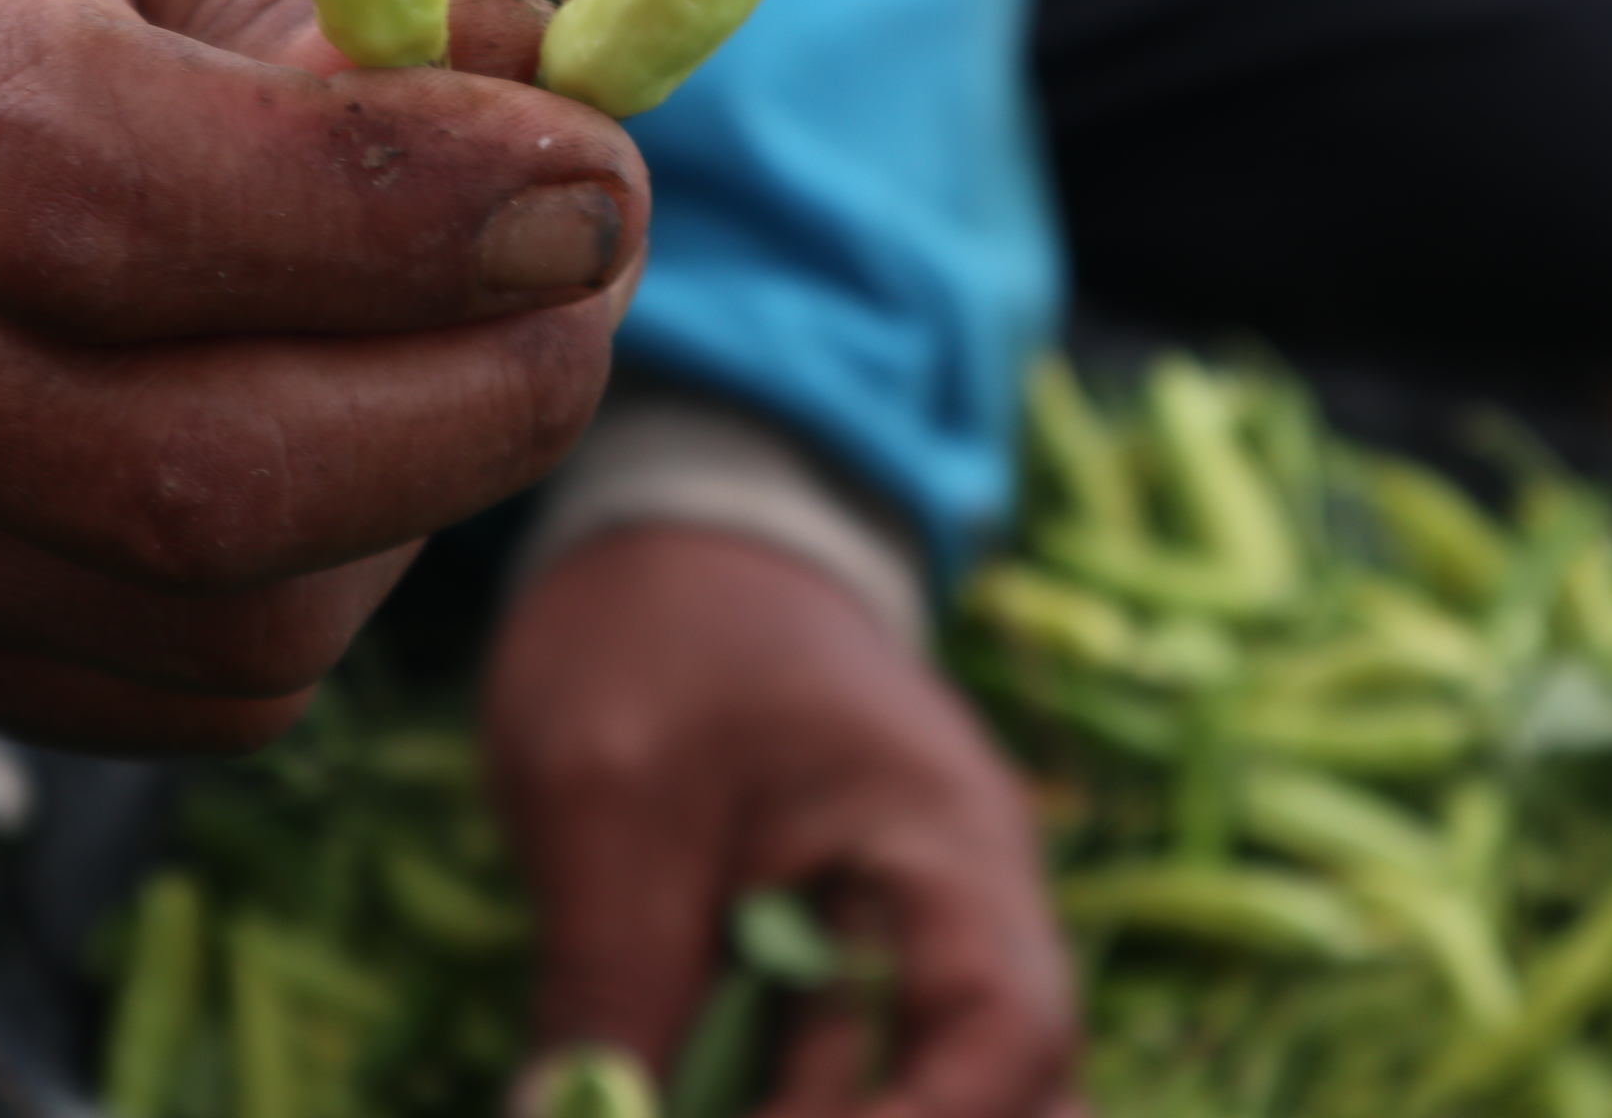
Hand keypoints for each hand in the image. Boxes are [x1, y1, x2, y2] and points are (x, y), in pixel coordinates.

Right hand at [0, 0, 645, 751]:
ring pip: (228, 618)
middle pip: (180, 476)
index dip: (381, 213)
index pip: (84, 191)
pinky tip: (335, 410)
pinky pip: (201, 685)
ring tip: (470, 320)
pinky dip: (342, 572)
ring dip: (433, 484)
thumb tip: (565, 162)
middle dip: (480, 395)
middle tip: (599, 263)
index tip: (593, 180)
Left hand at [488, 527, 1078, 1117]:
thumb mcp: (600, 789)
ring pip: (934, 1097)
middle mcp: (967, 916)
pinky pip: (844, 1088)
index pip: (1010, 1031)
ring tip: (668, 1101)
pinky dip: (776, 1105)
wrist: (676, 550)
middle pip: (1006, 1095)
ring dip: (812, 1111)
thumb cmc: (654, 634)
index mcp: (948, 839)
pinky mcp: (838, 992)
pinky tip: (668, 1099)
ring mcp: (910, 958)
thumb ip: (603, 977)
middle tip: (685, 1115)